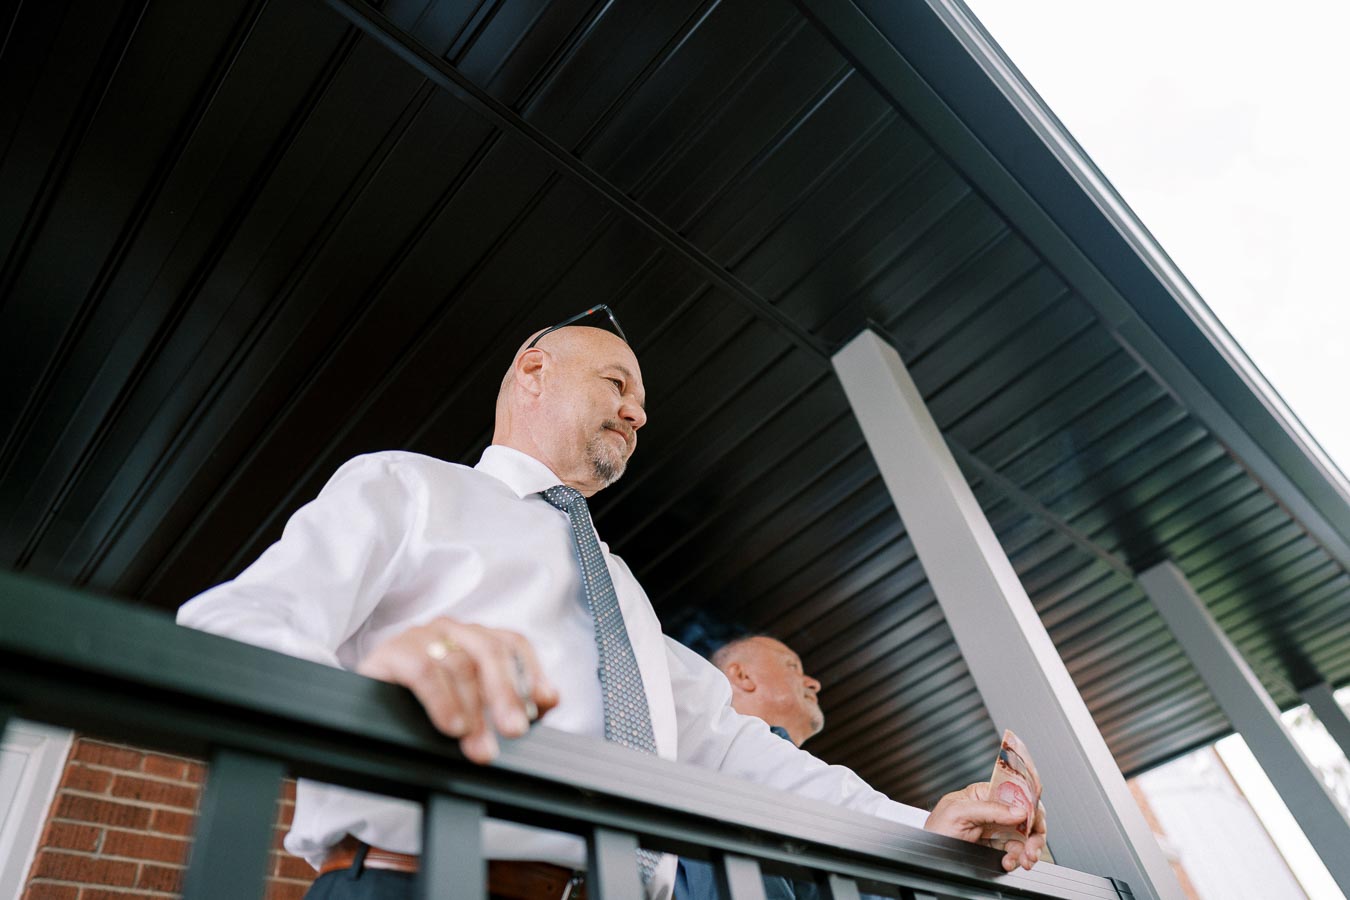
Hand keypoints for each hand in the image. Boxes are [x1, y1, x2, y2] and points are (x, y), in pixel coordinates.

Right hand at [356, 617, 559, 763]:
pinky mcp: (392, 651)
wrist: (369, 717)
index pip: (513, 643)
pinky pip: (423, 670)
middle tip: (514, 730)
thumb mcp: (474, 708)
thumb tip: (549, 699)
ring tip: (479, 746)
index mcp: (475, 638)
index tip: (542, 704)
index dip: (530, 671)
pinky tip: (451, 726)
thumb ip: (513, 701)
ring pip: (458, 665)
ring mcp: (421, 636)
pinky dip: (441, 700)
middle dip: (506, 693)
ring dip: (473, 711)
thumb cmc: (427, 711)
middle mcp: (451, 631)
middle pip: (489, 651)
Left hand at [924, 782, 1047, 871]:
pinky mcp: (997, 848)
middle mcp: (994, 810)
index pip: (1016, 790)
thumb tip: (1019, 809)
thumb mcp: (957, 813)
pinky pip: (1018, 852)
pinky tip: (1009, 862)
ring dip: (1029, 849)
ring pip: (1026, 836)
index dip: (1031, 800)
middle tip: (1032, 847)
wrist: (926, 855)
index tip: (1036, 814)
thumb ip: (988, 809)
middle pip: (1027, 815)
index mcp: (984, 794)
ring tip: (1023, 859)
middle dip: (1034, 832)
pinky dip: (1019, 859)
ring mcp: (997, 830)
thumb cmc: (933, 829)